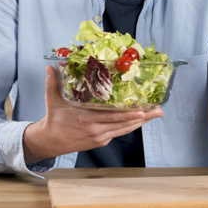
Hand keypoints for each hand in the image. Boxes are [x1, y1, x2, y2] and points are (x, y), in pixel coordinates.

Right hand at [22, 66, 162, 164]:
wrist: (50, 142)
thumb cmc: (54, 119)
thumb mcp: (52, 100)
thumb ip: (52, 82)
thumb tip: (49, 66)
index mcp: (86, 118)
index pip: (111, 116)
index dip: (128, 114)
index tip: (142, 109)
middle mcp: (96, 129)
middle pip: (124, 123)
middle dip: (143, 117)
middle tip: (158, 110)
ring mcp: (100, 137)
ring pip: (124, 129)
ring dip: (141, 122)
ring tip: (155, 114)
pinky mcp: (101, 141)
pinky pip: (119, 132)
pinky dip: (131, 126)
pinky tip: (141, 120)